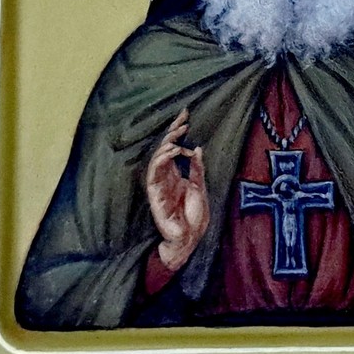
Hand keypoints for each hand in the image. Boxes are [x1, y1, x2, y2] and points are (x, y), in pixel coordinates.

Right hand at [146, 109, 209, 271]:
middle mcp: (166, 176)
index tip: (185, 114)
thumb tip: (195, 148)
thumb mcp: (200, 187)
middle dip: (172, 132)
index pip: (174, 147)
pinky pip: (153, 172)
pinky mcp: (155, 193)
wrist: (190, 238)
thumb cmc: (194, 216)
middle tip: (184, 121)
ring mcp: (159, 184)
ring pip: (157, 158)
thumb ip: (196, 168)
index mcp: (176, 174)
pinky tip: (171, 151)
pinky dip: (161, 159)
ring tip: (179, 137)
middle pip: (164, 148)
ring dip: (167, 144)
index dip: (177, 130)